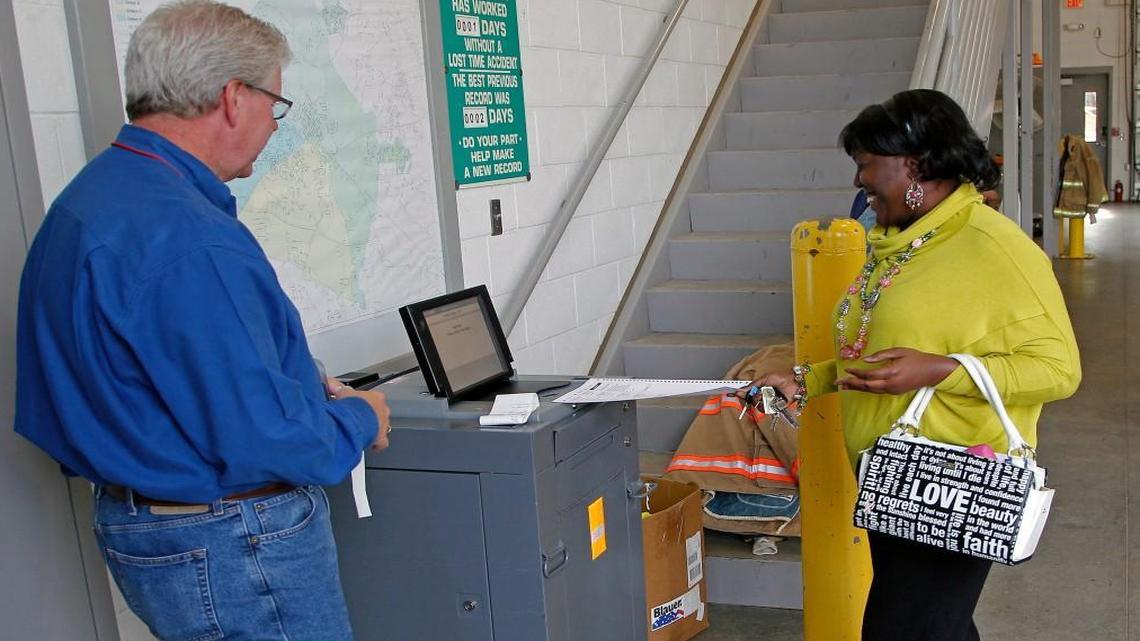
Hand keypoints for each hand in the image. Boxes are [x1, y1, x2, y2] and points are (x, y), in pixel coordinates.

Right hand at [326, 377, 390, 450]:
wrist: (354, 422)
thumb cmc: (351, 407)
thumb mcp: (342, 393)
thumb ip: (337, 387)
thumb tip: (330, 383)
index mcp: (376, 397)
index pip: (373, 399)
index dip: (364, 403)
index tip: (357, 406)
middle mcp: (383, 410)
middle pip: (378, 412)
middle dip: (369, 416)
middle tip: (357, 420)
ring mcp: (383, 424)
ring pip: (381, 426)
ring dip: (373, 428)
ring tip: (361, 432)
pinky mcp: (381, 438)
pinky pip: (381, 442)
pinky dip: (376, 444)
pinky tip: (370, 445)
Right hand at [736, 370, 797, 407]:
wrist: (794, 383)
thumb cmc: (781, 378)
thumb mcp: (765, 378)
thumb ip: (753, 385)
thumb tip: (741, 389)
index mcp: (759, 388)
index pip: (748, 394)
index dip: (742, 395)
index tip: (736, 395)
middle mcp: (763, 396)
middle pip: (752, 401)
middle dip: (755, 397)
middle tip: (761, 393)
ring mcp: (769, 402)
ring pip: (759, 406)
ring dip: (763, 401)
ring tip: (770, 396)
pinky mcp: (775, 408)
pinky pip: (767, 410)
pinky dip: (769, 405)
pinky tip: (774, 399)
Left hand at [836, 348, 957, 394]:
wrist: (932, 371)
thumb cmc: (916, 358)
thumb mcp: (899, 351)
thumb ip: (881, 355)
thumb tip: (865, 360)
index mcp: (892, 372)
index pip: (869, 375)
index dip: (857, 373)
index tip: (847, 369)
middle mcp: (891, 384)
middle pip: (867, 386)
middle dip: (851, 384)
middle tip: (837, 382)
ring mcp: (893, 390)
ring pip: (871, 391)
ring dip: (856, 388)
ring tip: (843, 386)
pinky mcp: (894, 392)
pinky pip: (876, 391)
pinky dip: (865, 389)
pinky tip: (858, 386)